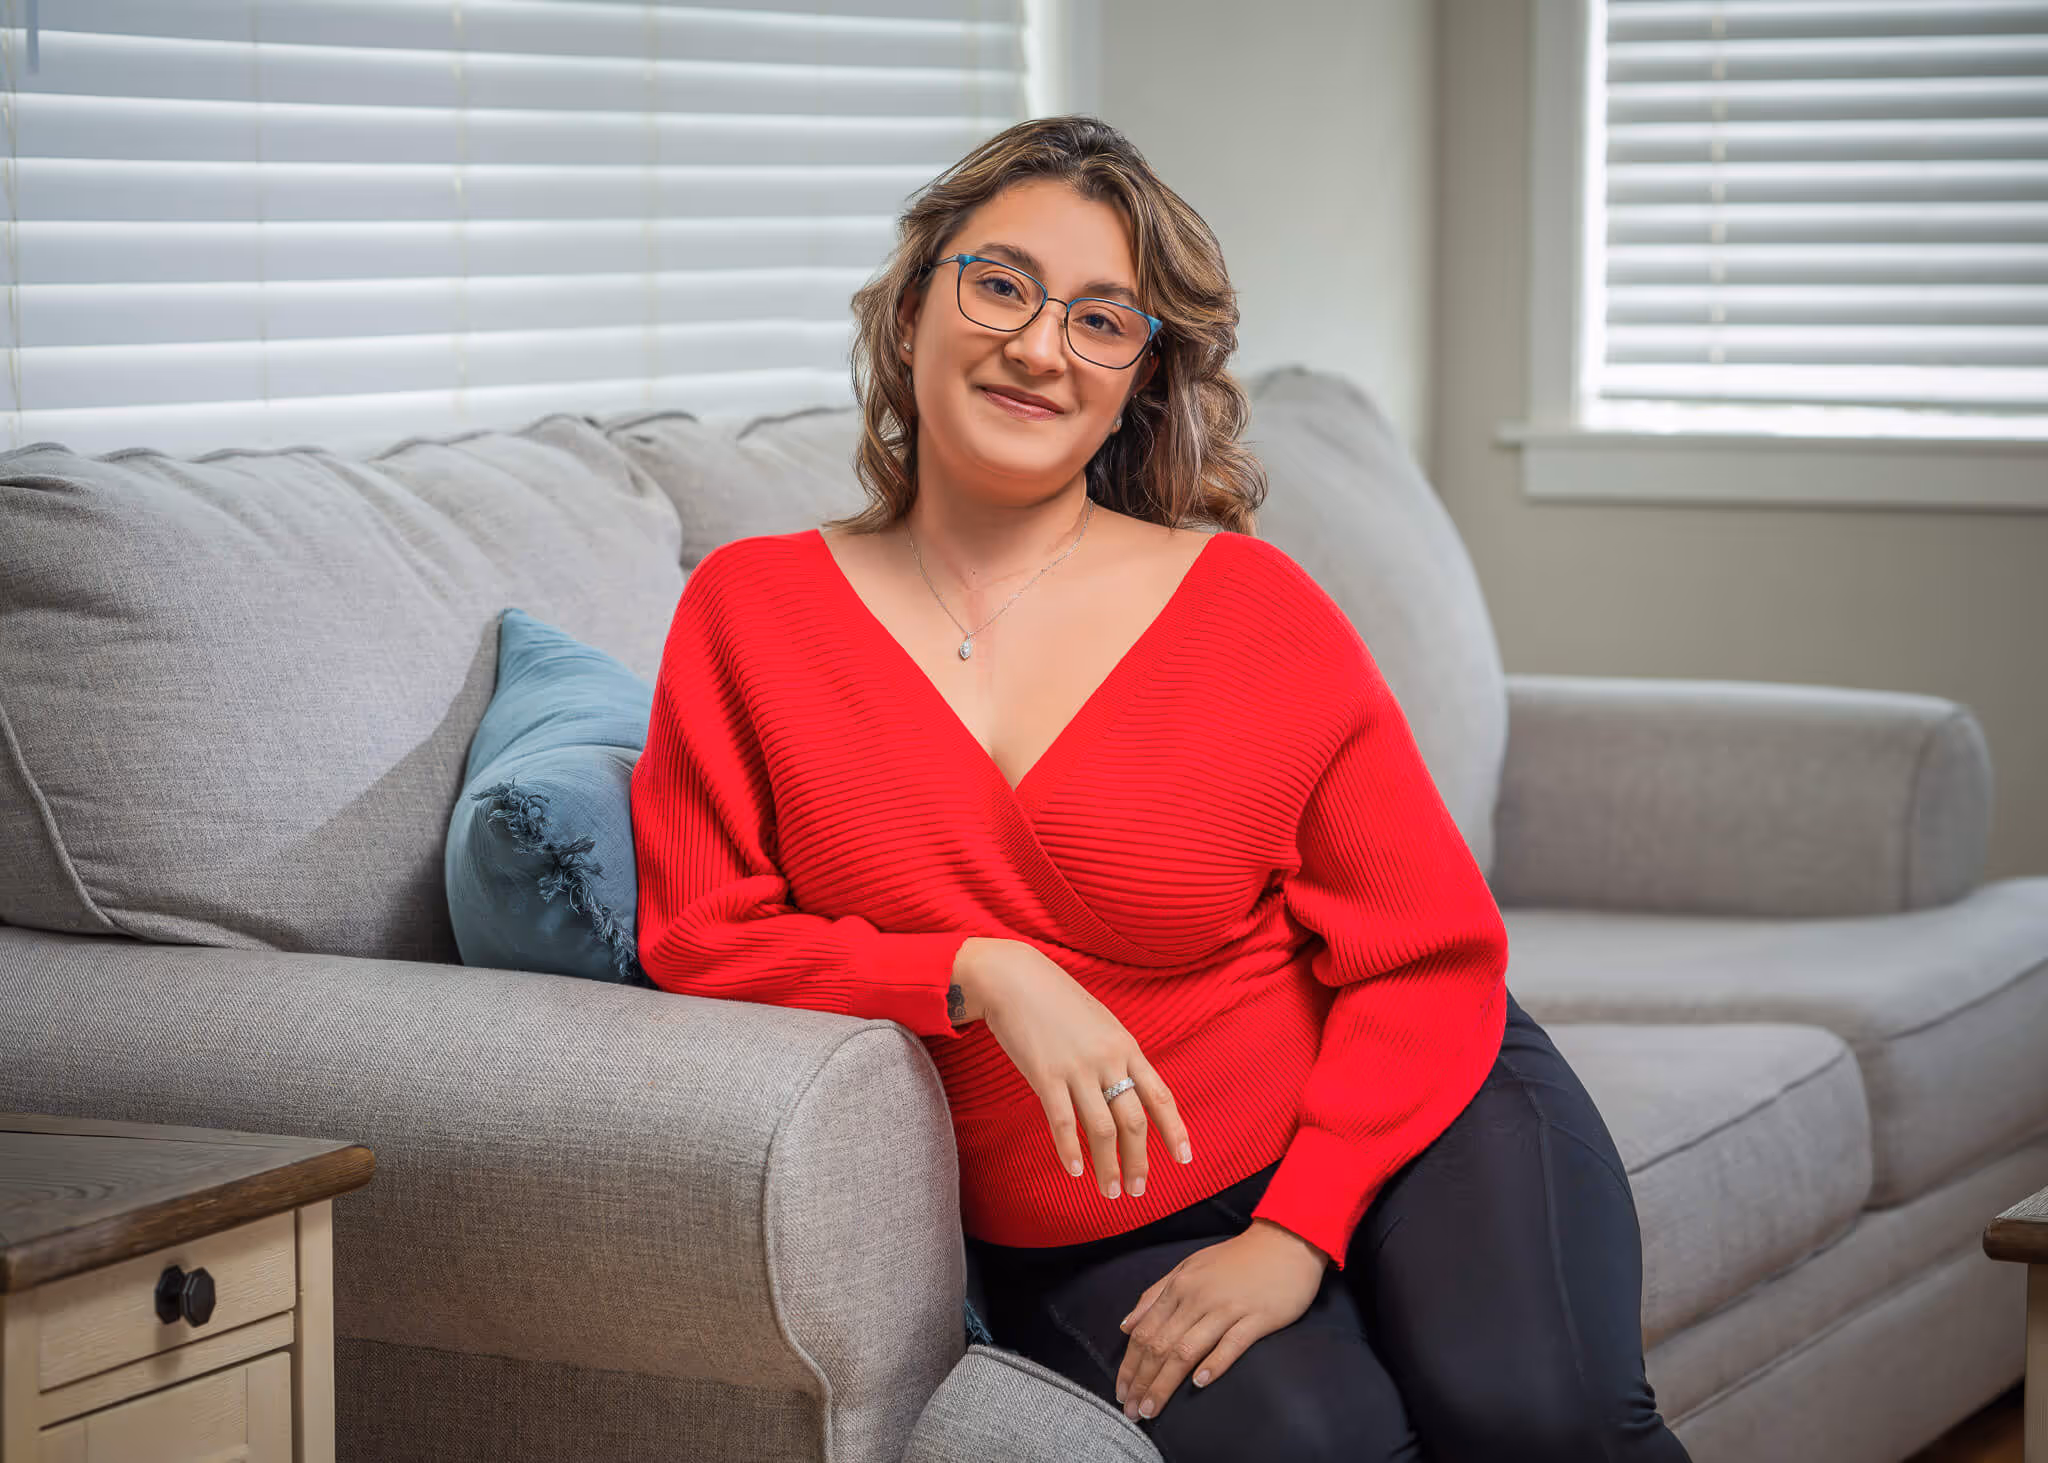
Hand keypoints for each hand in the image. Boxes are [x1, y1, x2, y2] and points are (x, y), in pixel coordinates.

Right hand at [966, 939, 1193, 1199]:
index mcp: (1126, 1047)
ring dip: (1108, 1166)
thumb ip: (1115, 1056)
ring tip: (1109, 1192)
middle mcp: (1108, 1060)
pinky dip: (1071, 1151)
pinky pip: (1064, 1123)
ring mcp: (1078, 1069)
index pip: (1159, 1096)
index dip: (1174, 1130)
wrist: (1015, 978)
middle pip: (1134, 1122)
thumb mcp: (1099, 1024)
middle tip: (1137, 1190)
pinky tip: (1075, 1172)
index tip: (1184, 1159)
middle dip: (1139, 1161)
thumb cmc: (1056, 1001)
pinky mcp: (1046, 1076)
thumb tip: (1126, 1089)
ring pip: (1103, 1130)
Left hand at [1114, 1218, 1327, 1421]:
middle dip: (1142, 1382)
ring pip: (1187, 1349)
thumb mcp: (1188, 1268)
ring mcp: (1227, 1308)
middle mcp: (1197, 1298)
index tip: (1121, 1393)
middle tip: (1132, 1412)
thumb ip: (1155, 1295)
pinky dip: (1214, 1363)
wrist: (1284, 1242)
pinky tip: (1199, 1383)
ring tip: (1152, 1410)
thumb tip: (1126, 1326)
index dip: (1129, 1365)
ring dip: (1166, 1382)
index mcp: (1179, 1287)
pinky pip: (1232, 1343)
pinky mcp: (1257, 1317)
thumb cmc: (1234, 1259)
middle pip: (1161, 1345)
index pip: (1145, 1332)